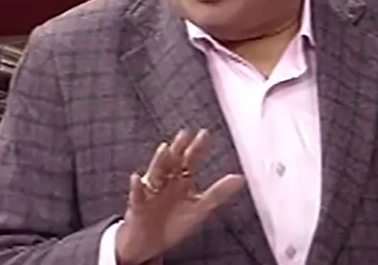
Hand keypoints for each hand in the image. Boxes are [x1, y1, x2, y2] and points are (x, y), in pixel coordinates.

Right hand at [115, 129, 244, 264]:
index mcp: (181, 181)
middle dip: (178, 148)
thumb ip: (219, 193)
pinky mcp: (138, 206)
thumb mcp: (200, 208)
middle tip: (184, 134)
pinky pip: (137, 195)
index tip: (204, 133)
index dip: (197, 148)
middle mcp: (166, 181)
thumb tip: (241, 178)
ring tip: (165, 149)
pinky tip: (137, 178)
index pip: (190, 160)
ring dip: (159, 160)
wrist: (150, 243)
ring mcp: (151, 191)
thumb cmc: (174, 223)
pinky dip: (137, 187)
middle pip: (172, 161)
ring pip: (155, 172)